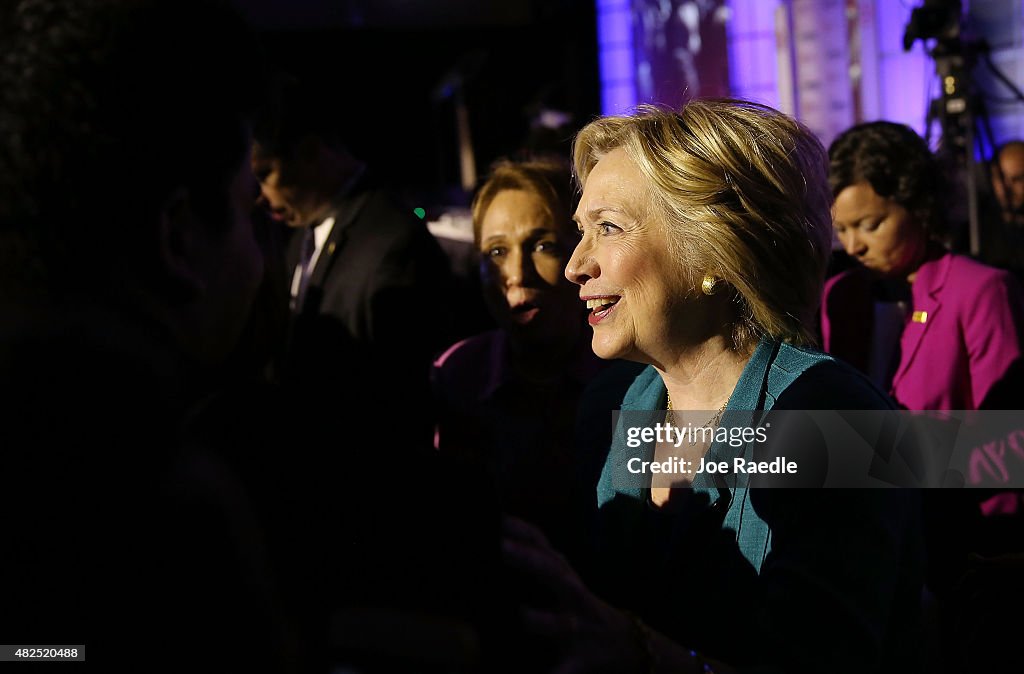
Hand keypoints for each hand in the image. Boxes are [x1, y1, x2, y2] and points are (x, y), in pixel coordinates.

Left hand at [501, 516, 644, 673]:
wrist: (628, 645)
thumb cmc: (582, 607)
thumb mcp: (565, 579)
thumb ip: (539, 559)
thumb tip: (500, 537)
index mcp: (565, 576)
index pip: (544, 545)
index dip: (522, 529)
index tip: (496, 516)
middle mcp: (574, 597)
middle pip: (554, 574)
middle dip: (530, 560)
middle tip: (501, 547)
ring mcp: (579, 629)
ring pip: (562, 623)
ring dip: (543, 620)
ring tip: (523, 616)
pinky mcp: (581, 660)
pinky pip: (566, 670)